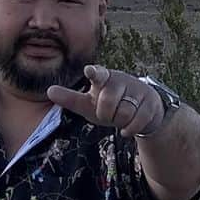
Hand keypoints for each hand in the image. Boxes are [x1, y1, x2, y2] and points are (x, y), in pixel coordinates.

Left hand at [47, 65, 163, 137]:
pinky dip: (130, 129)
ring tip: (121, 116)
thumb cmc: (110, 105)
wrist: (142, 112)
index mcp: (104, 78)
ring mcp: (137, 90)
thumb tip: (49, 90)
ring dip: (119, 120)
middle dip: (106, 113)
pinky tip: (128, 127)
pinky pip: (136, 121)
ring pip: (123, 112)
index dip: (94, 73)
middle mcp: (120, 80)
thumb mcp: (89, 103)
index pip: (98, 74)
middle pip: (107, 101)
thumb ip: (71, 98)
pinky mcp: (150, 102)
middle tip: (108, 112)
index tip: (89, 71)